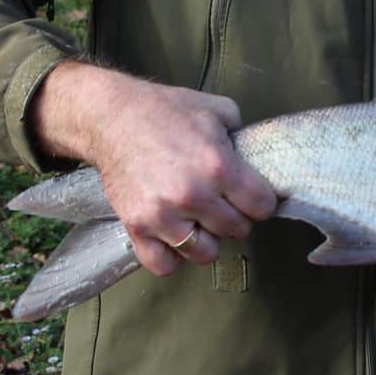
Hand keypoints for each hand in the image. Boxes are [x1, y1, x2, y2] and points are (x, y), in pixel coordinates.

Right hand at [29, 61, 277, 276]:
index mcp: (219, 166)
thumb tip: (255, 156)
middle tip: (225, 205)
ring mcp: (163, 215)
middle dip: (237, 218)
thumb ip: (242, 136)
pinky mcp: (136, 227)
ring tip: (202, 222)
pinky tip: (176, 238)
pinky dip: (173, 257)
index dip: (261, 201)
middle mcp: (193, 195)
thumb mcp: (218, 110)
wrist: (113, 118)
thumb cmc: (166, 111)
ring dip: (209, 240)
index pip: (262, 206)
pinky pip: (163, 264)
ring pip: (204, 253)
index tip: (252, 197)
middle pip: (237, 230)